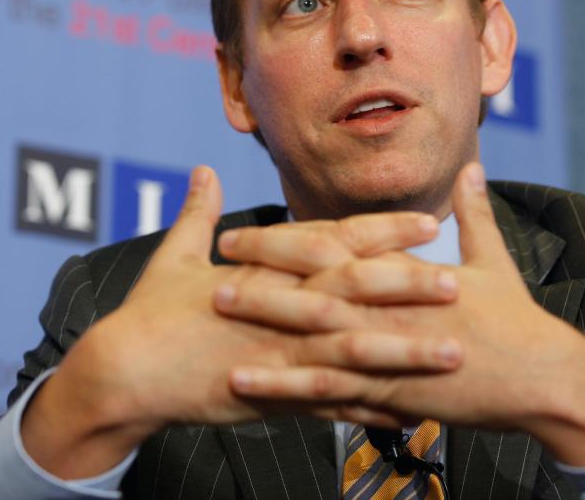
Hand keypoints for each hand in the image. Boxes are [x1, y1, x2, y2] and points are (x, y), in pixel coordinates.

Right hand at [20, 166, 458, 478]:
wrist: (123, 374)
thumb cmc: (150, 313)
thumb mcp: (174, 257)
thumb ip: (199, 214)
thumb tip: (201, 171)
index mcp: (268, 270)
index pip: (337, 242)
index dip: (386, 231)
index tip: (430, 222)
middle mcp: (281, 308)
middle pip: (357, 293)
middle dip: (411, 289)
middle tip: (461, 285)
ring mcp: (281, 355)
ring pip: (354, 352)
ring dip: (406, 353)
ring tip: (452, 355)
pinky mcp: (273, 398)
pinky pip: (329, 405)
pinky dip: (368, 409)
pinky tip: (409, 414)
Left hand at [224, 163, 584, 464]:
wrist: (542, 378)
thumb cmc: (517, 319)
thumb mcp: (494, 260)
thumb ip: (474, 215)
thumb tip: (472, 169)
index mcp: (406, 275)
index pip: (333, 252)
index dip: (282, 243)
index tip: (239, 236)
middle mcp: (390, 311)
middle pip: (315, 290)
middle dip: (262, 278)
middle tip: (214, 269)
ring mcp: (389, 355)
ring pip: (317, 341)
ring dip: (266, 331)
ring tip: (221, 322)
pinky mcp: (394, 395)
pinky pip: (335, 396)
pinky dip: (290, 392)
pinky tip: (252, 388)